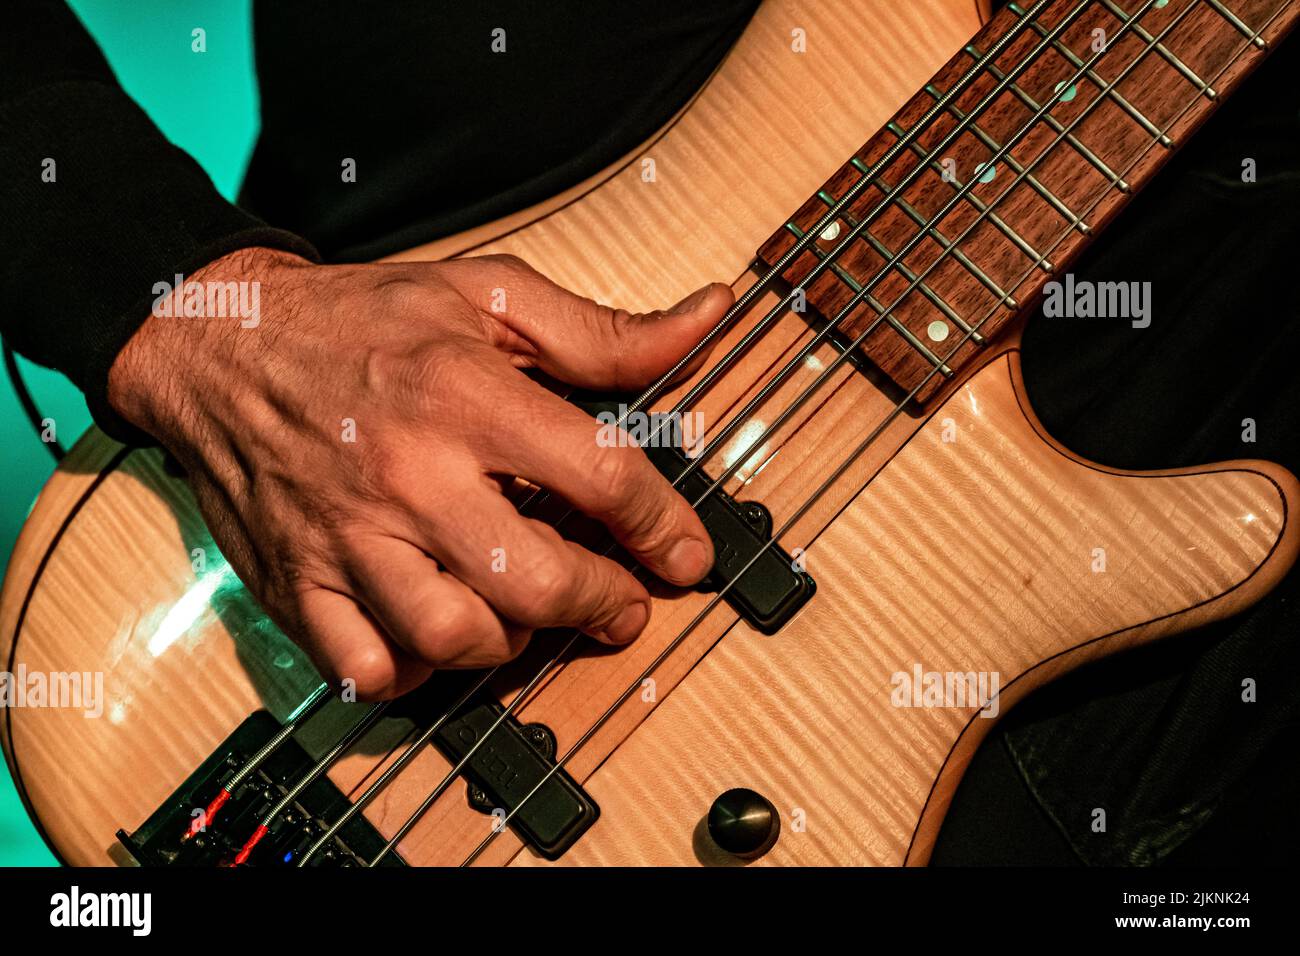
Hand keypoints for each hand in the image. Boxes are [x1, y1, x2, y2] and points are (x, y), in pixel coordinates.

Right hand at [108, 247, 730, 697]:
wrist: (220, 338)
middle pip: (534, 580)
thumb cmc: (362, 318)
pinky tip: (440, 639)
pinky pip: (366, 665)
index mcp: (464, 394)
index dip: (662, 525)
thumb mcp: (489, 295)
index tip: (686, 553)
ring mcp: (348, 536)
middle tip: (623, 603)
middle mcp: (408, 474)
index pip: (599, 475)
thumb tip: (706, 320)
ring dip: (514, 644)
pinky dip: (416, 673)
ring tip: (530, 617)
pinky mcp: (299, 580)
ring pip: (454, 637)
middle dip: (602, 604)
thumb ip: (602, 329)